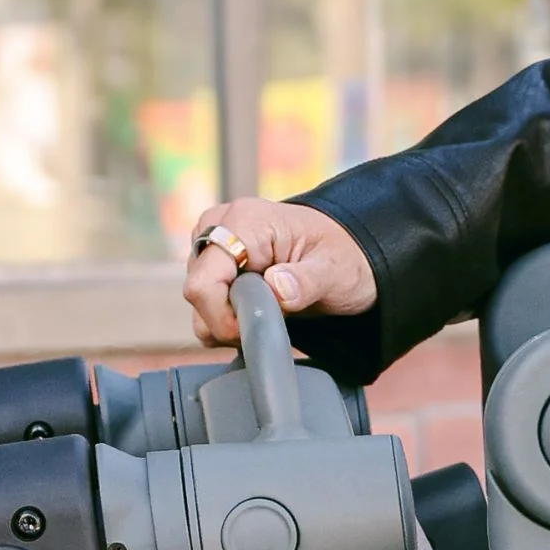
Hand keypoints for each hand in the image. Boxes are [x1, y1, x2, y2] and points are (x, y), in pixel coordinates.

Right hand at [181, 196, 378, 344]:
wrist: (351, 254)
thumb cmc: (345, 256)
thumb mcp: (336, 271)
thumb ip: (306, 281)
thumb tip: (276, 288)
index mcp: (244, 221)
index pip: (203, 282)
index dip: (222, 317)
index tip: (253, 328)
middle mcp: (220, 227)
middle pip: (197, 294)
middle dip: (228, 319)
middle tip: (271, 319)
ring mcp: (214, 245)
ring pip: (198, 304)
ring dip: (229, 321)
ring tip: (269, 312)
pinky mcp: (216, 264)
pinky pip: (205, 304)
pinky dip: (228, 319)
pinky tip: (257, 311)